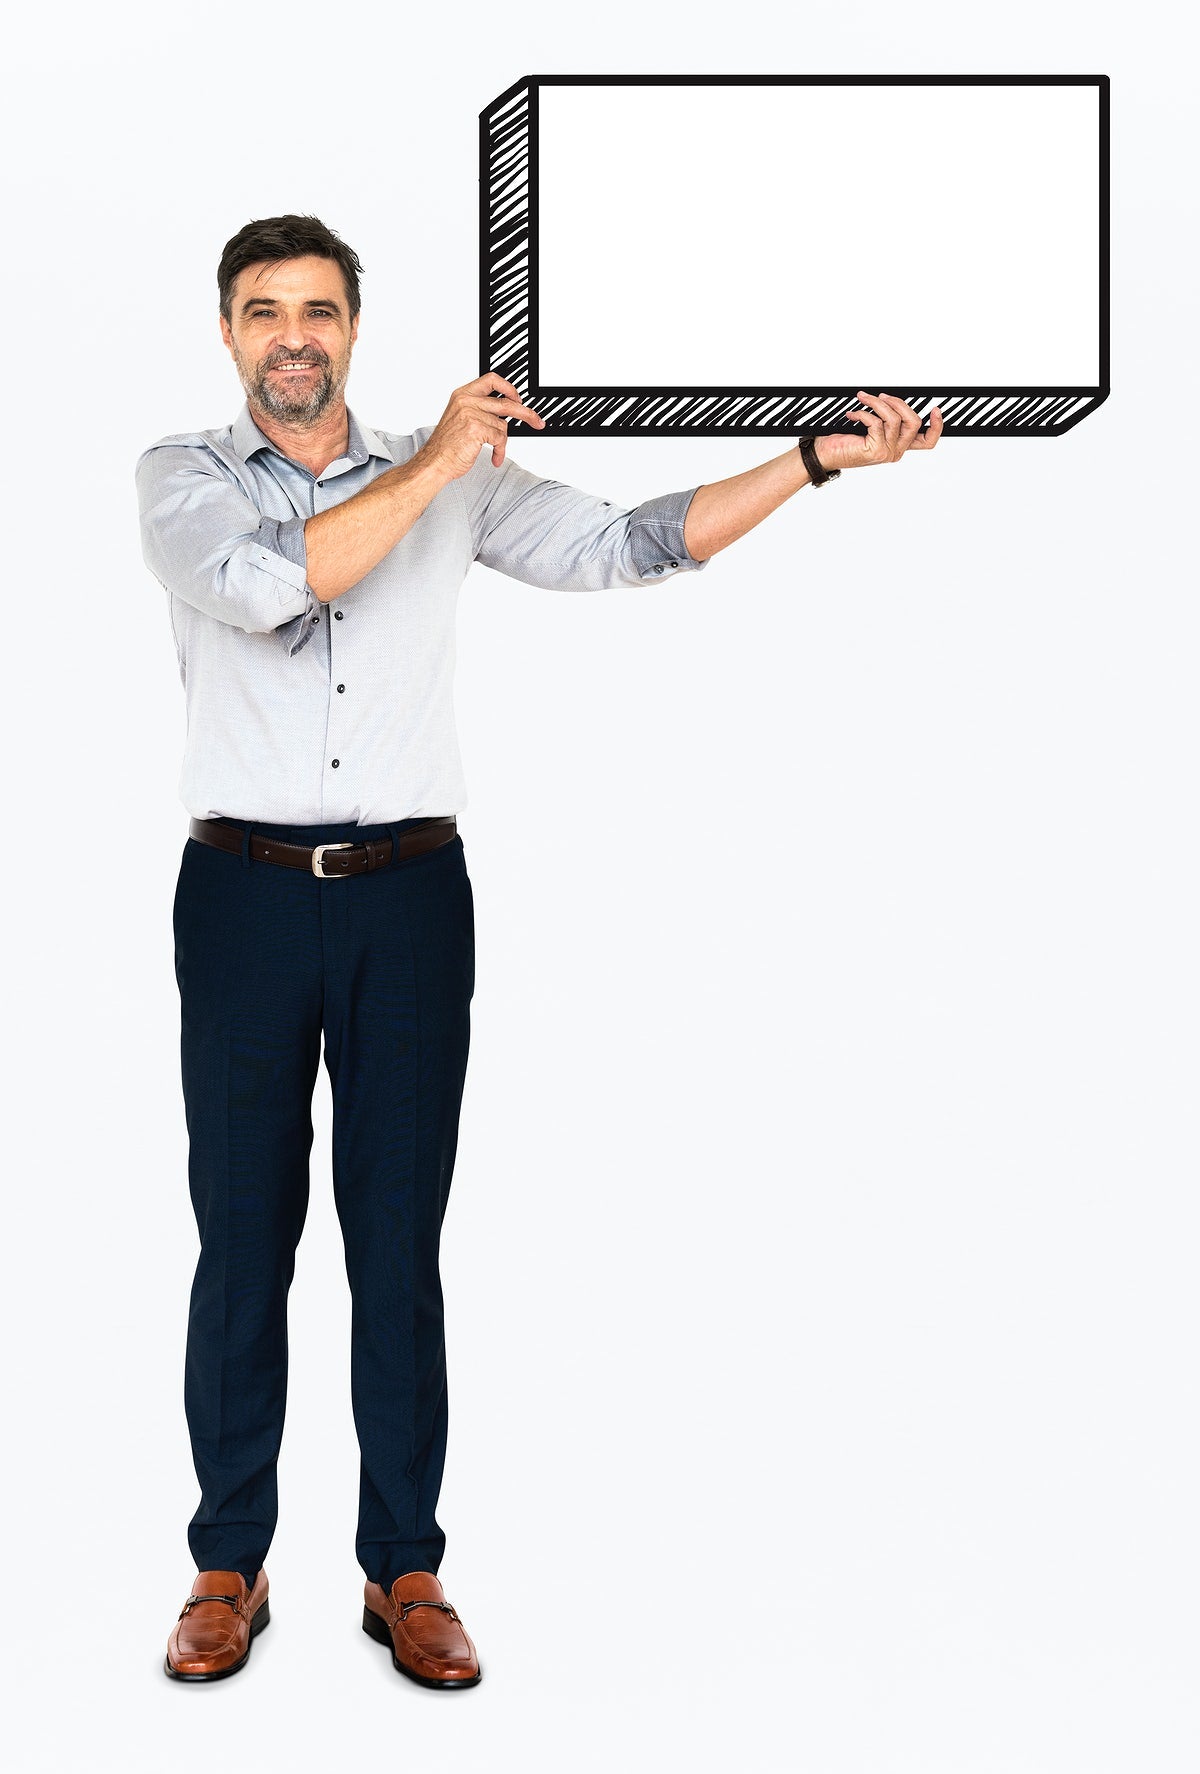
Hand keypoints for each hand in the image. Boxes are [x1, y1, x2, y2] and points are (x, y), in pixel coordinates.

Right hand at [422, 372, 544, 477]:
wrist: (434, 462)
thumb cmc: (446, 446)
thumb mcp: (459, 419)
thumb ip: (478, 410)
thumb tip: (503, 413)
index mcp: (462, 395)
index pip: (492, 380)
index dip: (509, 388)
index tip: (518, 398)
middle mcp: (466, 401)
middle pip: (506, 402)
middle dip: (526, 413)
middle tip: (537, 421)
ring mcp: (471, 414)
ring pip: (503, 425)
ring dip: (502, 442)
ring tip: (495, 452)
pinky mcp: (476, 429)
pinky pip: (500, 439)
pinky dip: (500, 451)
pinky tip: (494, 458)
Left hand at [816, 391, 942, 472]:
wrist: (823, 454)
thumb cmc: (843, 441)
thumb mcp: (871, 428)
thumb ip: (886, 419)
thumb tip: (892, 400)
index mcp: (899, 447)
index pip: (927, 441)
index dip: (937, 426)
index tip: (935, 409)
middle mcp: (896, 451)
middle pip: (914, 421)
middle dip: (898, 402)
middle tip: (882, 396)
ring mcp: (887, 452)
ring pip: (894, 418)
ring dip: (876, 403)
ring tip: (862, 398)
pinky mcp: (875, 450)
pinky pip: (876, 422)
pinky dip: (862, 413)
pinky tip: (852, 414)